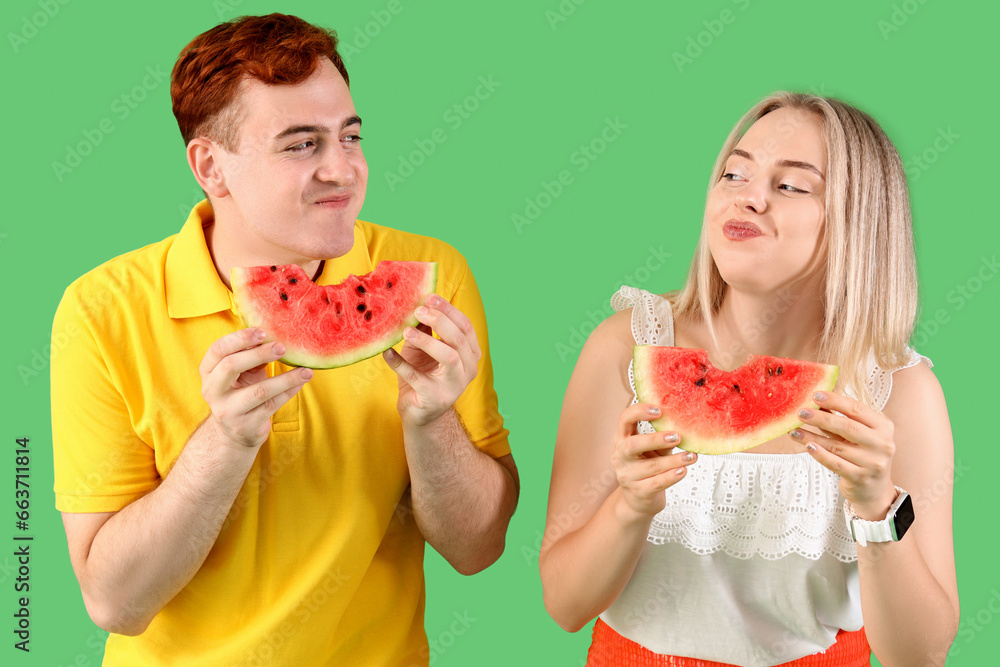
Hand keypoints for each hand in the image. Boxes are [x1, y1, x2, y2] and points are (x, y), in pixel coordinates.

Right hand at [199, 327, 312, 447]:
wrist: (235, 433)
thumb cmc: (241, 392)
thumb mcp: (241, 373)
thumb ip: (249, 355)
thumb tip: (273, 337)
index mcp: (208, 372)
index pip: (218, 349)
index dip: (240, 338)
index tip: (263, 332)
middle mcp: (212, 391)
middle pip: (231, 366)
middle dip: (259, 354)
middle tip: (282, 347)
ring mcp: (227, 411)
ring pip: (259, 391)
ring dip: (286, 379)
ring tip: (306, 371)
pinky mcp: (246, 426)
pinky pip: (272, 405)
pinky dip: (289, 391)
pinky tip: (302, 382)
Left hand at [383, 294, 480, 427]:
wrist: (420, 412)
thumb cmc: (423, 375)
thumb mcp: (425, 348)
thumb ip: (425, 329)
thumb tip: (416, 302)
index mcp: (470, 354)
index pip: (465, 327)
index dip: (449, 310)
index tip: (430, 297)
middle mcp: (468, 369)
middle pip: (458, 339)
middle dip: (439, 321)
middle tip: (418, 311)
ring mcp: (454, 386)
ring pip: (449, 358)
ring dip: (427, 341)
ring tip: (406, 332)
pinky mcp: (435, 399)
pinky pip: (417, 378)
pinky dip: (400, 364)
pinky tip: (387, 353)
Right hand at [610, 403, 696, 521]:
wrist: (639, 499)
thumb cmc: (648, 468)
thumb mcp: (655, 450)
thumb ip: (664, 438)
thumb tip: (684, 425)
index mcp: (622, 439)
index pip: (624, 420)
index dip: (639, 412)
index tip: (659, 410)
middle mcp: (620, 456)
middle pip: (632, 445)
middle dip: (655, 439)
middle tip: (676, 437)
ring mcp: (626, 475)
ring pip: (651, 466)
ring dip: (673, 461)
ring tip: (690, 457)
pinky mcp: (637, 492)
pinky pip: (656, 483)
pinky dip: (671, 477)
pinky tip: (683, 471)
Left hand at [791, 391, 897, 519]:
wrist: (874, 489)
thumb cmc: (862, 454)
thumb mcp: (856, 435)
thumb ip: (839, 419)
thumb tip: (816, 402)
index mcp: (883, 427)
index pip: (857, 409)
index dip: (835, 401)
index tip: (815, 395)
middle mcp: (882, 444)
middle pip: (847, 426)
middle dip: (821, 418)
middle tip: (801, 412)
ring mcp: (873, 463)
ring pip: (836, 446)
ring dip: (812, 436)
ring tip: (794, 431)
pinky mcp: (860, 478)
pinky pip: (835, 463)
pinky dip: (820, 454)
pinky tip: (807, 446)